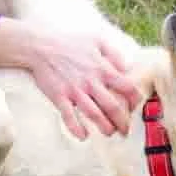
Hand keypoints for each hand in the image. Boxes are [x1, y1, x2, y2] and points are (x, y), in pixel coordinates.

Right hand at [0, 18, 139, 140]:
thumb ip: (114, 53)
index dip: (135, 101)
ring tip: (109, 133)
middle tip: (125, 130)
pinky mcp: (60, 97)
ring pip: (95, 115)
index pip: (127, 88)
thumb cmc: (69, 42)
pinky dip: (77, 129)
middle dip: (122, 122)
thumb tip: (126, 69)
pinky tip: (83, 136)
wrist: (40, 46)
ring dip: (105, 128)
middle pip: (113, 107)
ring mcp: (75, 90)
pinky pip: (70, 118)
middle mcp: (91, 81)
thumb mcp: (96, 39)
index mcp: (102, 68)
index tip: (135, 108)